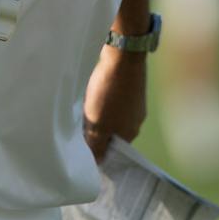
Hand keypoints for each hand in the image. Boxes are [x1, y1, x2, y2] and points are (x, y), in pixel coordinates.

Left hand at [82, 47, 146, 162]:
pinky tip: (96, 92)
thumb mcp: (97, 123)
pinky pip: (116, 102)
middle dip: (97, 130)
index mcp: (129, 133)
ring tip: (87, 106)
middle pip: (113, 133)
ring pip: (114, 116)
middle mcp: (136, 121)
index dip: (98, 148)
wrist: (123, 57)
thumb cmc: (108, 93)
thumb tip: (98, 163)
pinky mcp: (132, 88)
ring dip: (101, 114)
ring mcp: (136, 104)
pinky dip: (105, 100)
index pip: (112, 150)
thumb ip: (96, 144)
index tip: (84, 142)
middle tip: (81, 123)